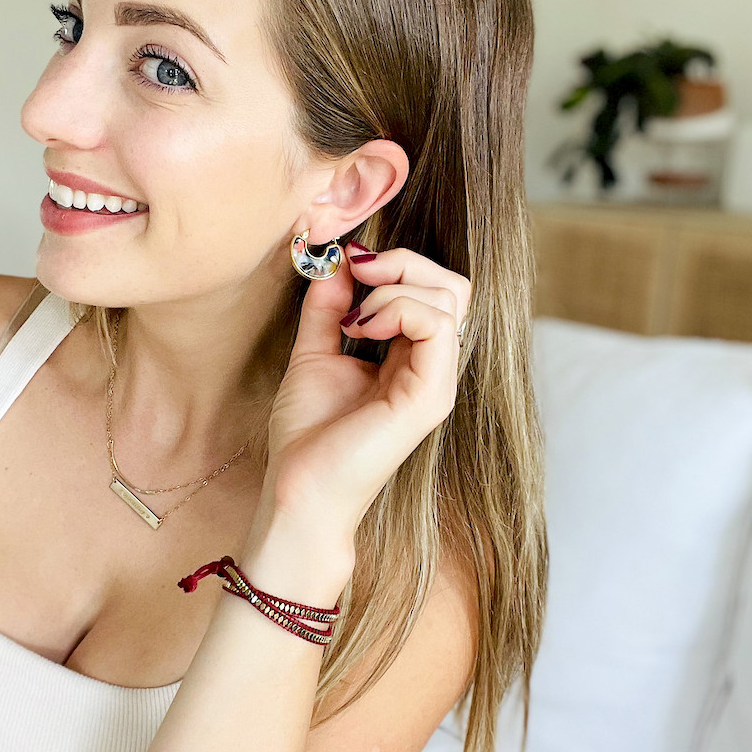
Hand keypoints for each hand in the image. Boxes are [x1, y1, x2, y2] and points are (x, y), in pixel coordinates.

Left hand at [264, 240, 471, 558]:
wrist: (299, 489)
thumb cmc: (307, 436)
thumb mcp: (315, 353)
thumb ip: (328, 309)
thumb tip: (337, 262)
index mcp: (411, 359)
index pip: (433, 290)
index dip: (395, 264)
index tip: (347, 265)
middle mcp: (432, 369)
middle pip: (453, 285)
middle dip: (403, 264)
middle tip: (358, 275)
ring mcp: (436, 382)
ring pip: (450, 297)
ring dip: (394, 289)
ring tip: (353, 319)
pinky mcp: (430, 395)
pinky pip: (436, 324)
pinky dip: (396, 309)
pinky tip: (359, 331)